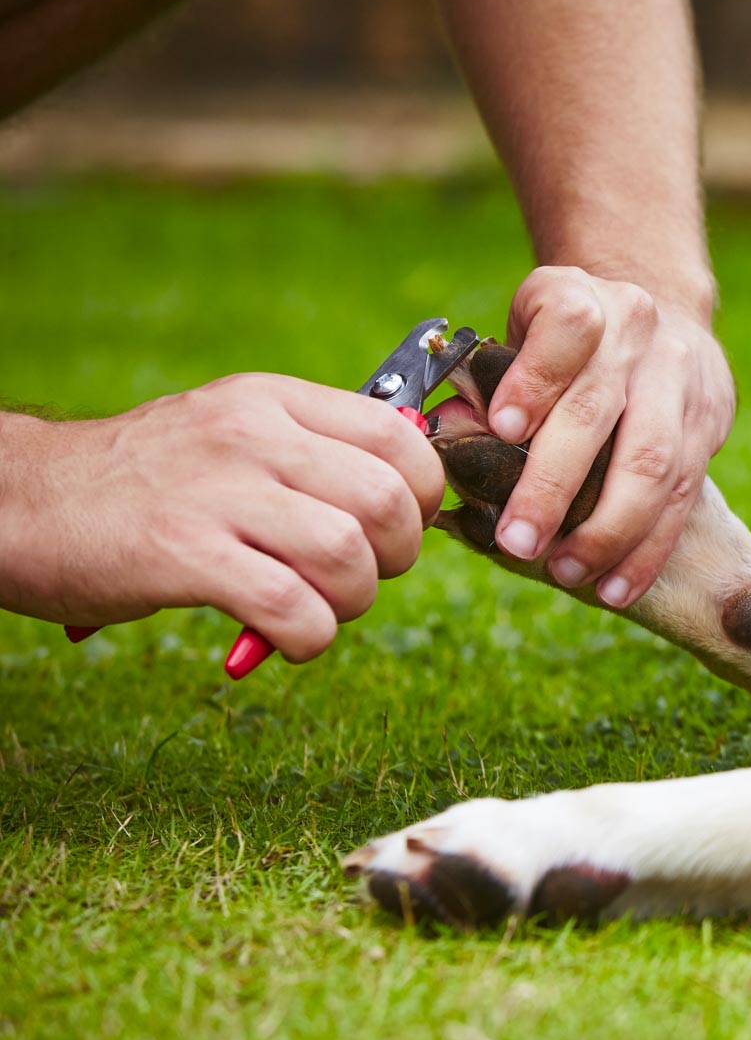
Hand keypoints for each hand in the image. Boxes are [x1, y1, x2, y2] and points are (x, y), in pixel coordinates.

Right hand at [0, 375, 444, 659]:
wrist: (21, 500)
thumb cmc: (145, 482)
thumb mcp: (231, 434)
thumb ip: (313, 454)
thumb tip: (409, 498)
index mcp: (272, 400)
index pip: (400, 434)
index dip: (422, 494)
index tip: (398, 527)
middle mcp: (250, 434)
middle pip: (387, 499)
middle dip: (397, 556)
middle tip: (359, 577)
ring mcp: (215, 491)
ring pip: (348, 553)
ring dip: (352, 601)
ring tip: (318, 610)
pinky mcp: (180, 553)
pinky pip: (291, 605)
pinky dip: (310, 636)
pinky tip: (286, 638)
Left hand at [482, 266, 733, 606]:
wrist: (660, 311)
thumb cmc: (567, 340)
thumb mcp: (523, 331)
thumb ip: (489, 380)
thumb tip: (449, 435)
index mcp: (581, 299)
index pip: (567, 328)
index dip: (535, 378)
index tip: (503, 428)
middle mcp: (637, 333)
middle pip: (600, 411)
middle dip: (556, 484)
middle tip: (517, 541)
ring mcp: (681, 379)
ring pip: (653, 463)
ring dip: (608, 530)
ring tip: (568, 571)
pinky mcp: (709, 423)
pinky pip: (683, 497)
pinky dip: (647, 549)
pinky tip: (615, 585)